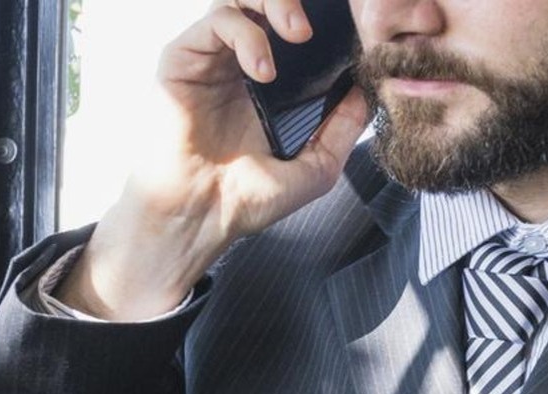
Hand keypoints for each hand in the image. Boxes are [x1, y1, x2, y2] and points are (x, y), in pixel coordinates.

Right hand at [59, 0, 369, 318]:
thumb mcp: (315, 170)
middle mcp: (234, 65)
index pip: (289, 31)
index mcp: (265, 85)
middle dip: (291, 4)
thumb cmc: (248, 201)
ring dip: (273, 6)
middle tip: (312, 30)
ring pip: (239, 0)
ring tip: (296, 36)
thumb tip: (365, 93)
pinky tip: (262, 71)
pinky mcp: (182, 59)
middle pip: (264, 4)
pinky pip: (216, 21)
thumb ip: (341, 130)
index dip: (315, 24)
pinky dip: (246, 35)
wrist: (202, 218)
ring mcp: (208, 60)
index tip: (343, 38)